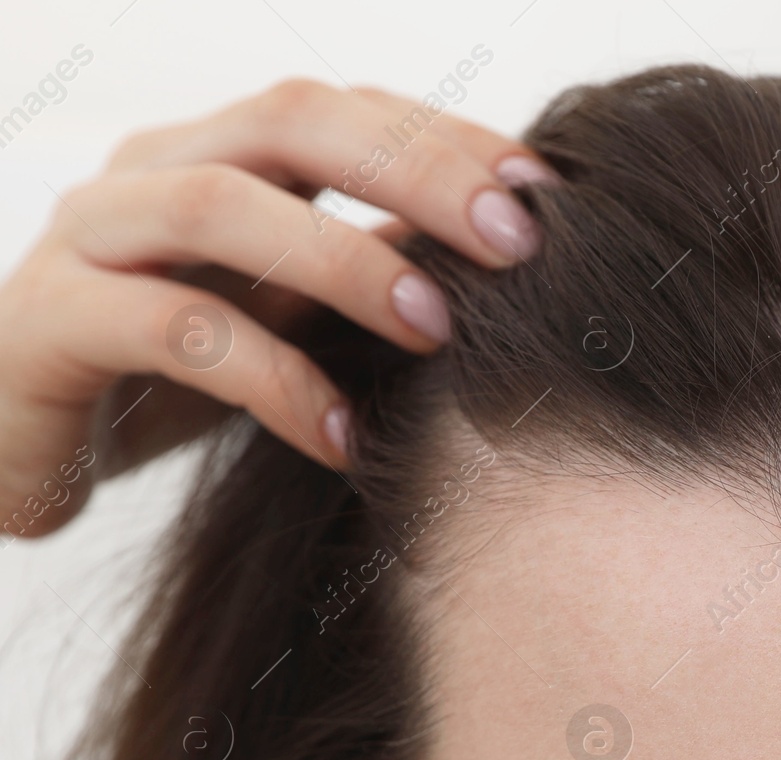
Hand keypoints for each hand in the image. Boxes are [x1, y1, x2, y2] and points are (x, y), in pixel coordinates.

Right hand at [0, 78, 555, 538]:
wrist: (20, 446)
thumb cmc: (179, 381)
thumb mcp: (289, 317)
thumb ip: (368, 277)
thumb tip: (513, 268)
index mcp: (220, 154)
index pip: (346, 111)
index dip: (446, 138)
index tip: (546, 191)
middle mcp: (151, 170)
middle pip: (289, 122)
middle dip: (414, 172)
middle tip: (515, 240)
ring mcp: (88, 237)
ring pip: (218, 207)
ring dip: (343, 262)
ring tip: (436, 329)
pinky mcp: (45, 325)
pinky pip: (167, 330)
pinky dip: (269, 379)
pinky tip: (343, 436)